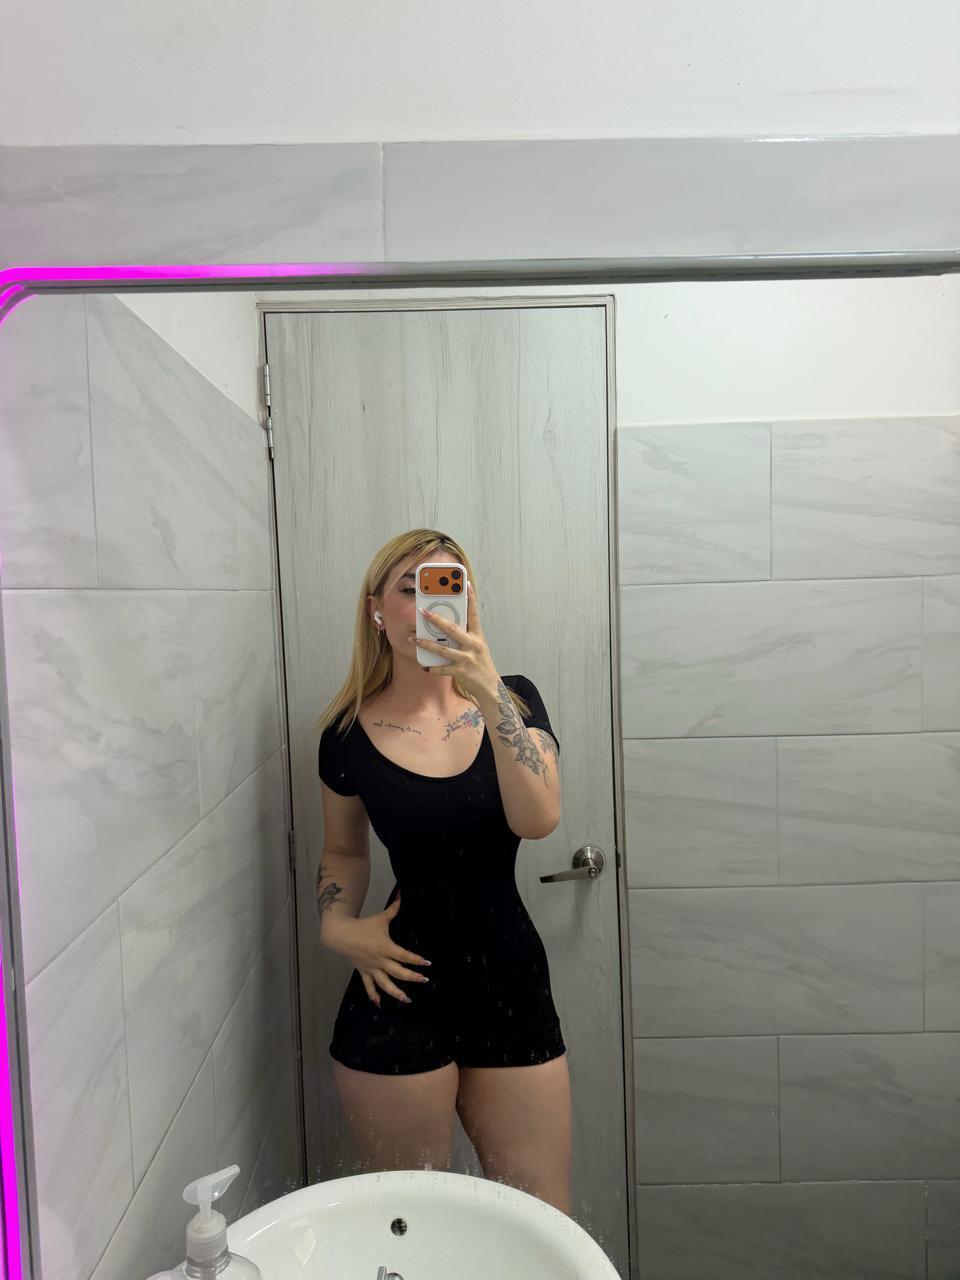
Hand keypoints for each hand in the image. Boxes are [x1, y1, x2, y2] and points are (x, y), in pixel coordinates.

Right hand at [321, 896, 430, 1006]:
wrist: (341, 934)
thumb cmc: (362, 926)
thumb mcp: (380, 918)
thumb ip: (393, 909)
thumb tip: (402, 894)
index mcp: (385, 947)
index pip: (404, 955)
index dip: (416, 960)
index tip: (427, 964)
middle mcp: (379, 960)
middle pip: (398, 972)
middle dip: (412, 978)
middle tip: (424, 981)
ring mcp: (371, 968)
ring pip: (385, 984)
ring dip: (396, 993)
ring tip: (407, 999)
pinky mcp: (364, 972)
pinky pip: (369, 987)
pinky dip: (374, 996)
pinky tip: (380, 1004)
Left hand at [411, 581, 499, 701]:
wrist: (490, 687)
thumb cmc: (481, 664)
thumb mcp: (478, 647)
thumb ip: (466, 636)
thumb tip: (447, 626)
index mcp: (478, 636)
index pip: (473, 614)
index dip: (470, 599)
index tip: (465, 585)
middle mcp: (473, 645)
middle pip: (452, 629)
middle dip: (436, 619)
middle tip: (423, 611)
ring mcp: (467, 659)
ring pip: (442, 649)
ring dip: (426, 643)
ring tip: (414, 638)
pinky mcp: (461, 672)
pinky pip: (442, 668)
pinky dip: (432, 668)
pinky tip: (424, 667)